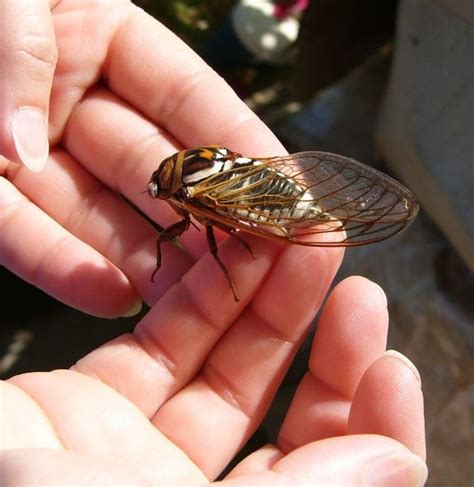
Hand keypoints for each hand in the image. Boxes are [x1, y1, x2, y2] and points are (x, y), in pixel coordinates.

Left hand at [0, 0, 285, 316]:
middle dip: (208, 210)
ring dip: (150, 251)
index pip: (188, 97)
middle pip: (156, 163)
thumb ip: (21, 44)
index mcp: (96, 29)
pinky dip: (64, 264)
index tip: (283, 187)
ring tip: (203, 291)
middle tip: (256, 251)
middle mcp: (72, 94)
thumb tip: (24, 148)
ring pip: (102, 208)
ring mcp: (33, 147)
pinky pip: (26, 232)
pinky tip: (112, 296)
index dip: (239, 144)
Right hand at [2, 272, 425, 483]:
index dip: (371, 427)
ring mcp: (134, 451)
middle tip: (351, 282)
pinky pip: (160, 345)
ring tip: (295, 243)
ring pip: (223, 366)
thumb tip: (393, 469)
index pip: (328, 483)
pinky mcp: (88, 405)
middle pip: (283, 416)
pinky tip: (228, 256)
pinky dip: (197, 299)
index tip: (390, 364)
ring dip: (264, 301)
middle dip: (323, 344)